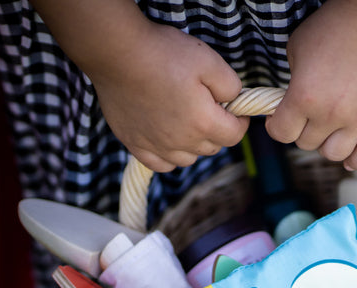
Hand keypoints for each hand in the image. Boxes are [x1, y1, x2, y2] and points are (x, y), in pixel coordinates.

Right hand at [87, 22, 248, 171]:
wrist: (117, 53)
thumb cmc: (163, 54)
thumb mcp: (210, 61)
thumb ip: (231, 85)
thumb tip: (234, 100)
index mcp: (204, 123)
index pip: (234, 135)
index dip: (240, 121)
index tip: (236, 109)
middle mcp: (182, 142)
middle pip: (212, 147)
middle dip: (217, 130)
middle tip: (207, 107)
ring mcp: (156, 145)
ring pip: (188, 159)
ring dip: (194, 145)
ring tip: (187, 121)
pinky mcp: (135, 143)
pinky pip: (160, 164)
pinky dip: (169, 156)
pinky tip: (167, 139)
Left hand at [265, 0, 356, 169]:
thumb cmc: (332, 28)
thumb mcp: (296, 51)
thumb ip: (292, 83)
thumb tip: (290, 104)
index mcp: (304, 96)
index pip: (281, 133)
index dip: (276, 126)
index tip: (279, 119)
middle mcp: (331, 113)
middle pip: (306, 144)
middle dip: (302, 131)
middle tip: (308, 116)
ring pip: (334, 154)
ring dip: (326, 144)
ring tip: (328, 130)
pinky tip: (350, 156)